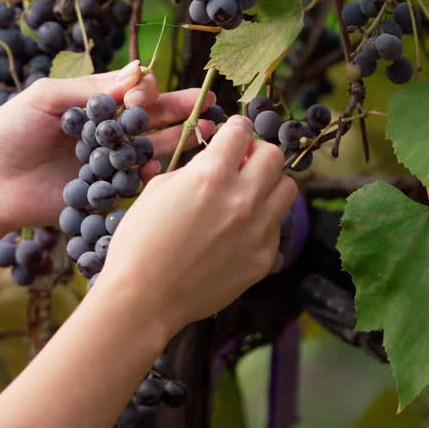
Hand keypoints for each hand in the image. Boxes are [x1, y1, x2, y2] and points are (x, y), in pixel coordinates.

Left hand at [0, 61, 215, 228]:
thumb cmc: (9, 131)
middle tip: (206, 106)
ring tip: (204, 133)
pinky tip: (159, 169)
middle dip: (181, 111)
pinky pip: (138, 183)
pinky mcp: (109, 192)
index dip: (144, 92)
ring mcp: (111, 162)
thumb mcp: (44, 98)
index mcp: (96, 103)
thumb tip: (136, 72)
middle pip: (154, 118)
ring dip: (179, 141)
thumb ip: (88, 89)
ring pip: (154, 148)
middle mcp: (110, 131)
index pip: (135, 90)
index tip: (135, 100)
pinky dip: (152, 176)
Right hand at [96, 115, 297, 334]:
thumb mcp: (159, 190)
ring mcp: (258, 230)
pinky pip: (276, 227)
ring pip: (288, 189)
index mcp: (212, 174)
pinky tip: (239, 232)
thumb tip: (216, 161)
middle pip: (274, 155)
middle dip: (258, 153)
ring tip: (249, 195)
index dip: (236, 129)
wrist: (145, 298)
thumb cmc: (140, 242)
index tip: (234, 134)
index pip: (242, 131)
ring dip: (270, 185)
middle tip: (243, 163)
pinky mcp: (264, 257)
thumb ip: (195, 169)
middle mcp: (242, 198)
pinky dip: (262, 222)